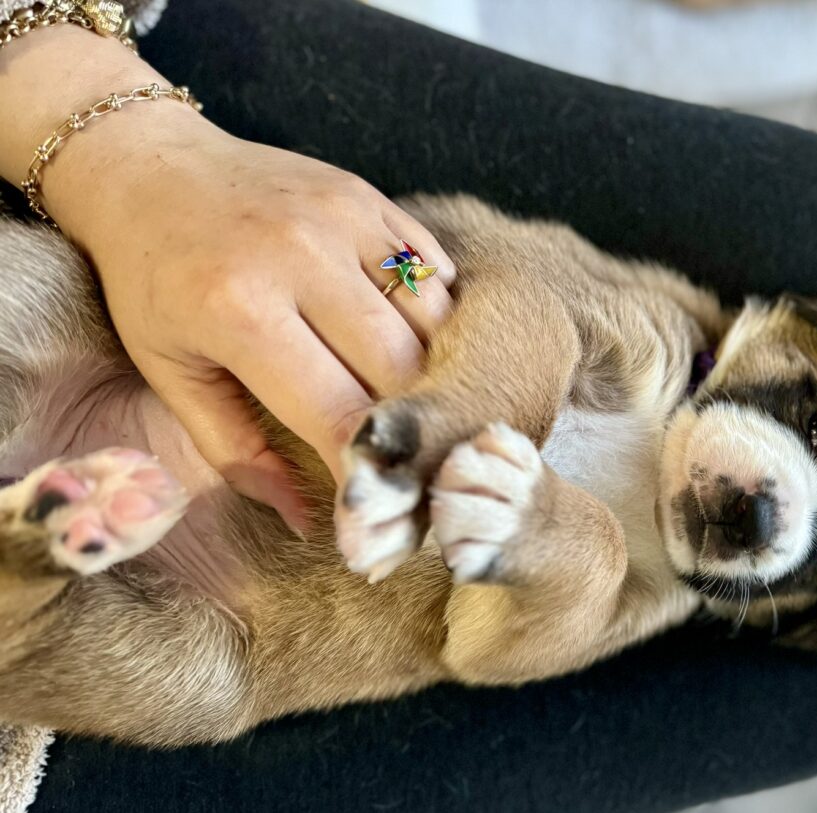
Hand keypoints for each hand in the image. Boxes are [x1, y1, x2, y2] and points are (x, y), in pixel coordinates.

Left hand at [50, 111, 453, 529]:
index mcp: (240, 311)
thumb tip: (308, 521)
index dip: (366, 473)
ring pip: (434, 322)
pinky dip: (436, 319)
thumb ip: (238, 453)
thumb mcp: (170, 373)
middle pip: (402, 369)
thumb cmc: (154, 281)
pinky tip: (412, 341)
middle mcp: (301, 258)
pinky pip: (435, 272)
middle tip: (406, 461)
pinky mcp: (369, 198)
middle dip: (410, 428)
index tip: (379, 515)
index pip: (336, 413)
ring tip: (413, 405)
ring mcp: (344, 219)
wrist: (151, 168)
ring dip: (432, 374)